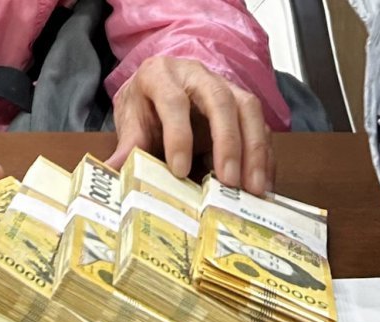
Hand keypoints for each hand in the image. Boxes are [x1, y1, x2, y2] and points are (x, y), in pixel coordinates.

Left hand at [106, 56, 272, 195]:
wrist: (159, 87)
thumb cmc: (145, 105)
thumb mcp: (130, 120)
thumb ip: (128, 144)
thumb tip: (115, 170)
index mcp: (161, 75)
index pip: (173, 101)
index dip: (178, 135)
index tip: (179, 171)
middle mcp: (198, 76)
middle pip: (221, 101)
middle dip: (228, 142)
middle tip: (230, 181)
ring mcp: (226, 87)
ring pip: (249, 110)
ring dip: (254, 151)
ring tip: (253, 188)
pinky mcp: (243, 105)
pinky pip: (261, 127)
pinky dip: (264, 157)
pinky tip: (262, 184)